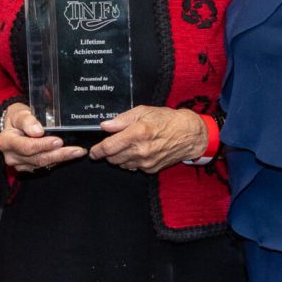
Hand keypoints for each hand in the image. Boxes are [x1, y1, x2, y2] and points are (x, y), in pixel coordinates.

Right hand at [0, 102, 85, 173]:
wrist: (13, 126)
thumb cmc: (17, 117)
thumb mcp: (19, 113)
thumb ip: (27, 121)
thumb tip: (38, 131)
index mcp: (6, 142)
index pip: (26, 147)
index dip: (43, 145)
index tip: (58, 141)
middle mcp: (11, 156)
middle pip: (37, 158)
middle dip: (59, 154)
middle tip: (77, 150)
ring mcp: (19, 164)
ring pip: (43, 164)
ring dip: (62, 158)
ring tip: (78, 152)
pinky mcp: (28, 167)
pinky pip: (45, 166)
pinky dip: (58, 160)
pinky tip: (70, 155)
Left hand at [90, 106, 208, 172]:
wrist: (188, 135)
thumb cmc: (166, 120)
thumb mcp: (143, 112)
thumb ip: (122, 120)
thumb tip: (105, 126)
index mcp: (137, 133)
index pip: (109, 147)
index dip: (97, 150)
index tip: (93, 151)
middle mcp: (141, 150)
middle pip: (112, 158)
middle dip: (107, 153)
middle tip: (110, 145)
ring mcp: (146, 162)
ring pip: (121, 164)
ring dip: (118, 158)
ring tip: (126, 146)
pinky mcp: (151, 169)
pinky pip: (132, 168)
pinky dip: (130, 161)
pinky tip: (136, 152)